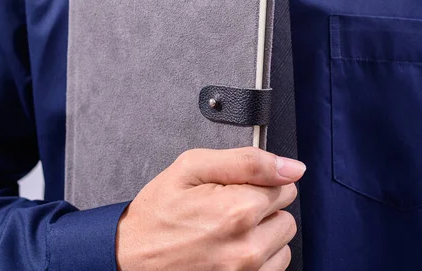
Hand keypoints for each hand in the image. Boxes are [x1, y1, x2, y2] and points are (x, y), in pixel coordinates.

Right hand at [115, 147, 304, 270]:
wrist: (130, 256)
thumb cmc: (158, 213)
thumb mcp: (192, 168)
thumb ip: (247, 161)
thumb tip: (291, 168)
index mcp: (237, 211)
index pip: (286, 186)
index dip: (260, 182)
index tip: (235, 188)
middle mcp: (247, 248)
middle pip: (286, 216)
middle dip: (263, 208)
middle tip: (227, 209)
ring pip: (283, 244)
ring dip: (263, 235)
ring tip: (228, 231)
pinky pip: (274, 269)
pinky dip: (258, 258)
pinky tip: (230, 250)